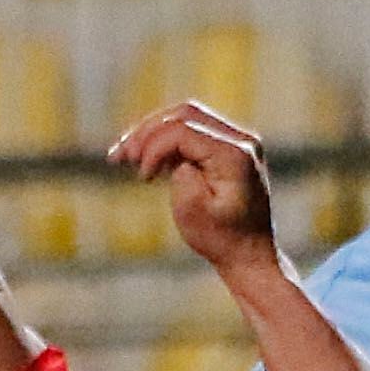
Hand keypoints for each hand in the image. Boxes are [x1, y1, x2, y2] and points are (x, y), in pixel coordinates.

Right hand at [110, 102, 279, 279]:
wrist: (249, 255)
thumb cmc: (222, 240)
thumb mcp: (194, 214)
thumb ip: (181, 177)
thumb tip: (174, 156)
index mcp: (236, 155)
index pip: (184, 130)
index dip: (154, 147)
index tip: (143, 176)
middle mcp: (241, 141)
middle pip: (184, 115)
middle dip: (147, 132)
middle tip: (120, 156)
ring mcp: (237, 142)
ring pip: (186, 119)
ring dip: (152, 135)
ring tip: (123, 156)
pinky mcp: (227, 149)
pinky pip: (192, 132)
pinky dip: (165, 143)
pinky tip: (145, 161)